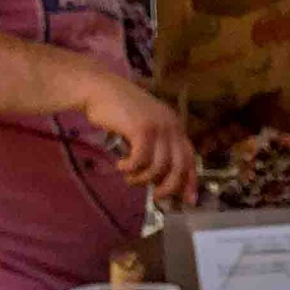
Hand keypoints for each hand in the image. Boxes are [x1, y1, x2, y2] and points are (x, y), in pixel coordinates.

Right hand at [79, 69, 198, 203]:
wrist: (99, 89)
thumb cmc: (118, 111)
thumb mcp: (145, 129)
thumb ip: (156, 148)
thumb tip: (160, 180)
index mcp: (174, 125)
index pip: (190, 157)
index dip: (190, 180)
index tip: (188, 200)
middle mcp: (171, 125)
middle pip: (179, 167)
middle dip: (169, 187)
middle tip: (156, 196)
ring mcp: (157, 126)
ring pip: (158, 167)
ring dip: (142, 179)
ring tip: (129, 177)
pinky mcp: (141, 129)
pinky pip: (140, 161)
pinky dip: (130, 168)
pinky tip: (120, 165)